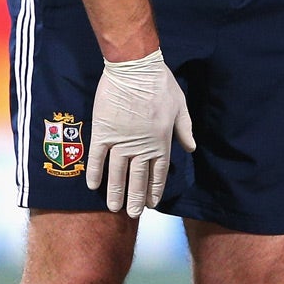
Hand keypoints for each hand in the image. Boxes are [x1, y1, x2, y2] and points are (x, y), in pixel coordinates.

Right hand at [86, 50, 195, 216]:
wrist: (135, 68)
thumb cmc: (161, 84)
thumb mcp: (180, 107)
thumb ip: (184, 129)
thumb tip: (190, 148)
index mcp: (161, 142)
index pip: (158, 173)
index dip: (154, 189)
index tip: (151, 203)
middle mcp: (141, 147)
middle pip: (138, 178)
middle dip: (135, 198)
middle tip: (132, 214)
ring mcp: (120, 141)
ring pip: (118, 173)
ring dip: (116, 192)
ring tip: (114, 208)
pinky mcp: (102, 132)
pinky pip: (97, 157)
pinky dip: (95, 172)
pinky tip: (93, 186)